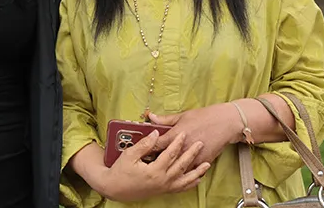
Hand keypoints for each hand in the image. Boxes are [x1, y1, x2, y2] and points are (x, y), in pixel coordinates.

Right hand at [70, 132, 210, 203]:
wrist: (116, 189)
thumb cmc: (121, 171)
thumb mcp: (129, 155)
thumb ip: (144, 144)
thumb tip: (155, 134)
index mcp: (154, 171)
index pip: (170, 154)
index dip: (177, 142)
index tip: (183, 133)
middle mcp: (162, 180)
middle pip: (181, 165)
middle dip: (192, 153)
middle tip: (200, 143)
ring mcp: (164, 187)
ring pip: (185, 179)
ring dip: (197, 171)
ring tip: (207, 164)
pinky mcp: (164, 190)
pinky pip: (181, 188)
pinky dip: (190, 183)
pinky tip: (197, 178)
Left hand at [149, 103, 242, 165]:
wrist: (225, 123)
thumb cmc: (204, 117)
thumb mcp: (182, 115)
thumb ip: (165, 119)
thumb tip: (151, 117)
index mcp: (176, 135)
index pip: (156, 145)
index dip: (148, 149)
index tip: (142, 152)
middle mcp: (183, 148)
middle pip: (164, 159)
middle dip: (155, 161)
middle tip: (147, 164)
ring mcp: (193, 157)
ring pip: (177, 168)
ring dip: (169, 169)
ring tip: (160, 170)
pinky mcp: (203, 162)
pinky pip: (191, 171)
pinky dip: (184, 172)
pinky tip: (177, 173)